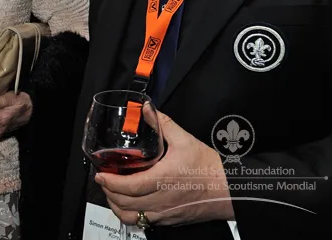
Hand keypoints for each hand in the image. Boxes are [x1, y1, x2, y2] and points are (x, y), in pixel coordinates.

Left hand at [96, 111, 233, 226]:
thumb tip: (146, 108)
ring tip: (113, 193)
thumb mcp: (185, 140)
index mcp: (162, 180)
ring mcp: (165, 214)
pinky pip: (145, 223)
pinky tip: (130, 204)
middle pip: (125, 204)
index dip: (110, 182)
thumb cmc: (209, 167)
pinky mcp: (170, 220)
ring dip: (118, 206)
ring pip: (132, 218)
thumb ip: (162, 123)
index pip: (128, 187)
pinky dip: (132, 215)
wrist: (232, 191)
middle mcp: (161, 201)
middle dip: (108, 192)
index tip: (100, 174)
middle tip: (103, 180)